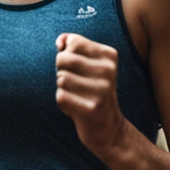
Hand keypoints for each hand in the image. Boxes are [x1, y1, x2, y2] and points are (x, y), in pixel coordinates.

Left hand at [55, 32, 126, 157]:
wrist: (108, 127)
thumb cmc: (92, 91)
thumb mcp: (89, 65)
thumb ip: (73, 45)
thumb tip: (60, 41)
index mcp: (109, 55)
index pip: (73, 42)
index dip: (66, 55)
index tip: (77, 68)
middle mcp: (108, 71)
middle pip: (63, 59)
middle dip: (61, 71)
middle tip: (74, 84)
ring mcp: (102, 90)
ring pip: (60, 79)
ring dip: (62, 89)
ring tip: (77, 96)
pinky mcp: (91, 109)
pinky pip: (61, 97)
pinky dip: (62, 103)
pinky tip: (75, 108)